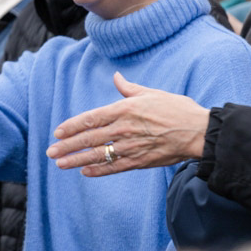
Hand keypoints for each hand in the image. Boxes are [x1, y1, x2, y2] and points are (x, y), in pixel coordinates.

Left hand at [44, 72, 209, 176]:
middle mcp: (124, 128)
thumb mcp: (151, 93)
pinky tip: (85, 172)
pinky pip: (115, 167)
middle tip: (51, 152)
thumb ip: (129, 88)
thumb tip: (117, 77)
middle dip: (68, 146)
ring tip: (61, 164)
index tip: (58, 132)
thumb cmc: (176, 109)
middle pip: (89, 138)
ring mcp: (131, 146)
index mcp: (124, 109)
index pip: (91, 118)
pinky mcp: (140, 160)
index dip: (72, 126)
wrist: (199, 132)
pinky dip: (99, 170)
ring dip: (77, 160)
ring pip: (98, 154)